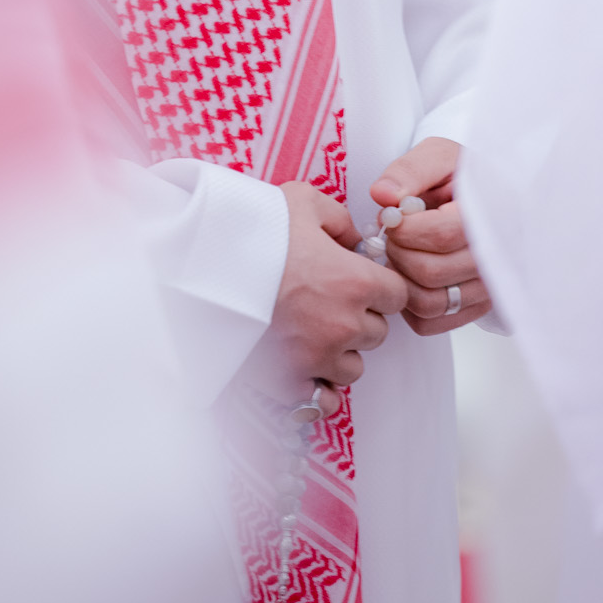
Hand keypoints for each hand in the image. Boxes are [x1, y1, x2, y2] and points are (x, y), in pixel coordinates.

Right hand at [264, 182, 407, 402]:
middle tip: (331, 302)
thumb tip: (354, 240)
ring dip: (340, 353)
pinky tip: (307, 369)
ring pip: (353, 368)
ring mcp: (316, 357)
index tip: (363, 282)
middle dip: (360, 318)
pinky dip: (319, 388)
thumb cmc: (254, 231)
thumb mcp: (303, 201)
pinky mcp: (288, 380)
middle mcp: (343, 325)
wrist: (204, 265)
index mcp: (355, 282)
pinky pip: (322, 400)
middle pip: (377, 333)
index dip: (382, 287)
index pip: (398, 296)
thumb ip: (340, 220)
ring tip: (314, 332)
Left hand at [368, 137, 492, 335]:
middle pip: (430, 272)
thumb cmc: (459, 177)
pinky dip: (407, 303)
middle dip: (398, 251)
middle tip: (392, 234)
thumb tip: (383, 195)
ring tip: (400, 252)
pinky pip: (428, 323)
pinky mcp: (475, 309)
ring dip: (400, 278)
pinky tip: (410, 274)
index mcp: (493, 214)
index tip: (394, 215)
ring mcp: (489, 288)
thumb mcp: (438, 157)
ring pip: (428, 303)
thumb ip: (410, 171)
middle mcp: (497, 258)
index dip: (405, 228)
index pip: (441, 235)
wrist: (481, 197)